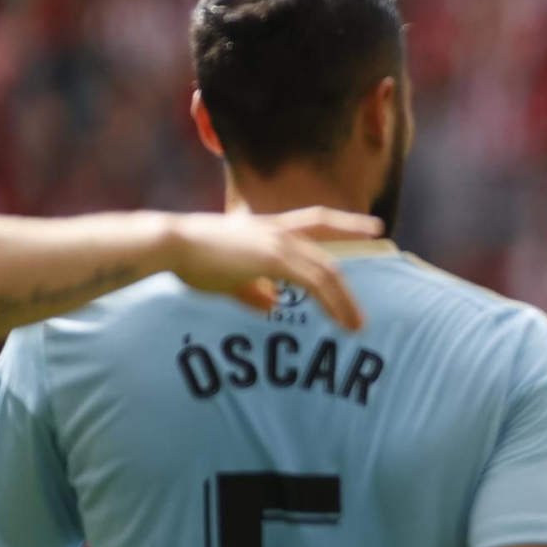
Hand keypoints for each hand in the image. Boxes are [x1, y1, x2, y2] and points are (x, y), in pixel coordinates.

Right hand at [161, 208, 383, 329]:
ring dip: (344, 301)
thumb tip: (272, 305)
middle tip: (367, 301)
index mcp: (267, 228)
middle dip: (350, 279)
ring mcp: (278, 242)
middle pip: (328, 252)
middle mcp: (278, 231)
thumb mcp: (226, 277)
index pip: (316, 220)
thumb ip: (252, 290)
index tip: (375, 225)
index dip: (347, 223)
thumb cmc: (189, 259)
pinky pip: (315, 283)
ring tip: (356, 326)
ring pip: (327, 271)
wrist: (171, 244)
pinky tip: (341, 321)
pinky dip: (332, 303)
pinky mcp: (274, 258)